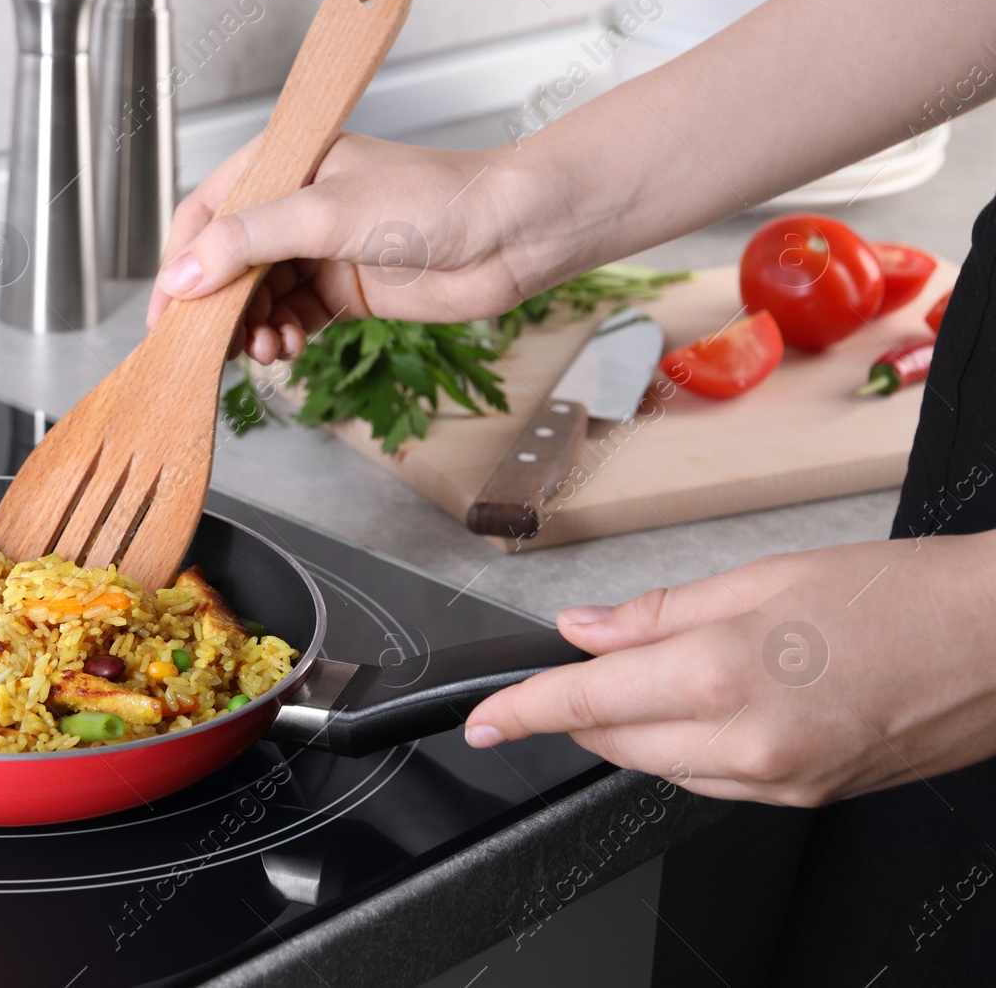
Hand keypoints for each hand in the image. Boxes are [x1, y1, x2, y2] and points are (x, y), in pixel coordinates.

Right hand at [145, 133, 574, 362]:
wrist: (512, 233)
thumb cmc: (436, 198)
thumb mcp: (327, 213)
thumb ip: (250, 242)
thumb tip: (185, 275)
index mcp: (284, 165)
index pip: (206, 213)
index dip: (180, 262)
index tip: (165, 311)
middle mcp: (294, 207)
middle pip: (227, 263)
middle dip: (217, 307)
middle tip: (211, 346)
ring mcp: (318, 250)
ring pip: (257, 297)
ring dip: (250, 327)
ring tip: (263, 348)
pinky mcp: (342, 289)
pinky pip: (291, 317)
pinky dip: (282, 337)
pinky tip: (288, 348)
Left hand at [462, 531, 995, 805]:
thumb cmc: (896, 596)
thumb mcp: (759, 580)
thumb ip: (658, 613)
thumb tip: (585, 629)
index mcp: (723, 676)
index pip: (587, 704)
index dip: (522, 712)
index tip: (483, 720)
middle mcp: (745, 745)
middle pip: (616, 743)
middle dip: (579, 713)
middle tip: (573, 670)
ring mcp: (777, 783)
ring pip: (661, 769)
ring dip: (632, 731)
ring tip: (643, 679)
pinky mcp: (804, 799)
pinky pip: (712, 784)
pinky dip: (685, 750)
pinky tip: (700, 710)